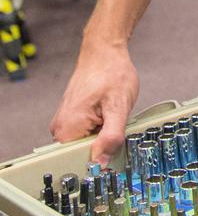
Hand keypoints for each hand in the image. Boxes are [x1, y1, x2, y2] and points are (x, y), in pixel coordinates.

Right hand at [50, 38, 139, 164]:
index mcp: (67, 129)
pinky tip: (106, 115)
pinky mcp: (72, 119)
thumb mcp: (118, 107)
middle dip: (103, 146)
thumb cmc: (111, 73)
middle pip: (83, 155)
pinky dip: (100, 129)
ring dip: (102, 137)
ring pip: (86, 145)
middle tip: (114, 125)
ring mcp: (65, 123)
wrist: (104, 52)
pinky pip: (86, 135)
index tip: (113, 151)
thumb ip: (111, 138)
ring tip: (110, 116)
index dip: (100, 162)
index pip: (78, 163)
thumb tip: (101, 164)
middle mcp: (60, 128)